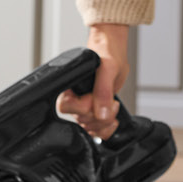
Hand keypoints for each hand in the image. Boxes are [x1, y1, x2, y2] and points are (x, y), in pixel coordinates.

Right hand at [57, 23, 129, 138]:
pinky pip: (95, 130)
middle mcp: (74, 97)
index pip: (68, 107)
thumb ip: (103, 91)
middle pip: (80, 120)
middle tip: (111, 102)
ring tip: (113, 107)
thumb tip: (101, 113)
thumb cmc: (106, 52)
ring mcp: (84, 105)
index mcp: (69, 85)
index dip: (86, 107)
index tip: (98, 97)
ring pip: (88, 126)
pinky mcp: (94, 110)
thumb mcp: (107, 69)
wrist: (115, 51)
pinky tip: (112, 121)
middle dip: (99, 115)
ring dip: (104, 123)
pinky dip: (105, 130)